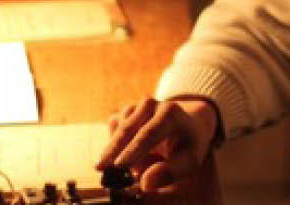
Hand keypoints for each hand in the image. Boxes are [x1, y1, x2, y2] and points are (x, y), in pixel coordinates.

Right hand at [96, 97, 219, 191]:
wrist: (187, 123)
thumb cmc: (187, 144)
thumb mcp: (188, 160)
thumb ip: (169, 172)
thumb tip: (145, 183)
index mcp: (170, 113)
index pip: (148, 134)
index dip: (132, 151)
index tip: (119, 166)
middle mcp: (151, 104)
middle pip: (128, 129)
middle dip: (113, 150)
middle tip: (101, 169)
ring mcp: (137, 105)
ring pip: (118, 129)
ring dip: (117, 149)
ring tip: (124, 166)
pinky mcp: (126, 110)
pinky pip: (114, 127)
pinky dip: (115, 142)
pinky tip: (124, 152)